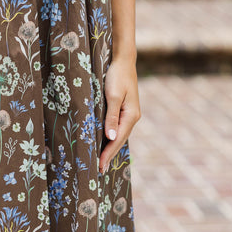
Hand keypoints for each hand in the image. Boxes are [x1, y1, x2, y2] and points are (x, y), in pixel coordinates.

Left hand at [99, 56, 140, 173]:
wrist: (123, 60)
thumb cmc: (116, 76)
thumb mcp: (112, 95)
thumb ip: (111, 116)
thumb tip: (111, 137)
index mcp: (131, 115)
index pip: (117, 140)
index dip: (108, 154)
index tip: (99, 167)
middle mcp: (132, 117)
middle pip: (119, 140)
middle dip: (109, 155)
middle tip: (99, 170)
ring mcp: (130, 113)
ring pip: (119, 135)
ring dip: (110, 148)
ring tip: (102, 161)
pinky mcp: (125, 109)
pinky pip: (118, 128)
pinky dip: (111, 137)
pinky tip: (106, 142)